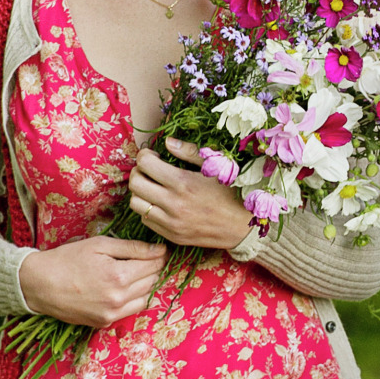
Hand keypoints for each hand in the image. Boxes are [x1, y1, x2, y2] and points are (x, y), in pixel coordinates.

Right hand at [18, 236, 168, 327]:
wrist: (39, 285)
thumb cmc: (67, 259)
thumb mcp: (99, 245)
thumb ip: (133, 247)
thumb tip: (160, 250)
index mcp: (119, 276)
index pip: (154, 265)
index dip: (160, 255)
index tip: (160, 249)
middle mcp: (119, 298)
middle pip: (152, 281)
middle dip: (154, 269)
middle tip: (148, 258)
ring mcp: (112, 314)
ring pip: (146, 298)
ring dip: (146, 285)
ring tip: (135, 273)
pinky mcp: (104, 322)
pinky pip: (131, 311)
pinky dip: (133, 299)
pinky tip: (123, 288)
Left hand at [129, 138, 251, 250]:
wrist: (244, 227)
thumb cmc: (233, 192)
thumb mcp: (217, 166)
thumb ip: (190, 152)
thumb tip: (167, 142)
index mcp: (184, 183)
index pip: (145, 164)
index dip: (145, 156)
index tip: (154, 156)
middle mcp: (173, 204)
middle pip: (135, 183)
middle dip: (139, 171)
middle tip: (150, 170)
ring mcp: (171, 223)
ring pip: (136, 204)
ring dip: (141, 192)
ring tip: (154, 188)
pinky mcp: (172, 236)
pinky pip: (146, 220)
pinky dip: (148, 209)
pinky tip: (161, 203)